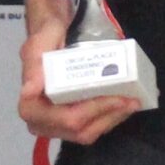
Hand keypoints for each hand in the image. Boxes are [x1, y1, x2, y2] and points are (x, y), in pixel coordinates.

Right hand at [17, 0, 140, 145]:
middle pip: (80, 130)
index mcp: (31, 106)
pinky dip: (111, 117)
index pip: (66, 119)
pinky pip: (93, 127)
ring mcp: (57, 125)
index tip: (118, 97)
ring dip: (114, 118)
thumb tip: (31, 89)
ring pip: (90, 132)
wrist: (53, 32)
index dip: (93, 111)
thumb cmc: (47, 36)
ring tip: (133, 101)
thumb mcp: (40, 41)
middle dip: (109, 115)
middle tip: (133, 99)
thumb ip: (35, 61)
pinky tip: (125, 104)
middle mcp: (41, 122)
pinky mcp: (71, 123)